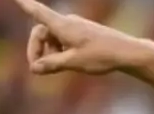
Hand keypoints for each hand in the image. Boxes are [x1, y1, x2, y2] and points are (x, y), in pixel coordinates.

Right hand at [9, 0, 141, 74]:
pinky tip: (69, 62)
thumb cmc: (101, 55)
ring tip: (58, 67)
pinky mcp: (83, 33)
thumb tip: (34, 68)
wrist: (127, 53)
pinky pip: (64, 40)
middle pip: (41, 32)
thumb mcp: (73, 62)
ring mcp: (76, 27)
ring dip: (50, 52)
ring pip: (53, 38)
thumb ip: (52, 64)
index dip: (26, 5)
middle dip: (37, 49)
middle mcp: (68, 22)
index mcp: (63, 26)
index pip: (38, 13)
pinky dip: (60, 50)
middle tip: (37, 68)